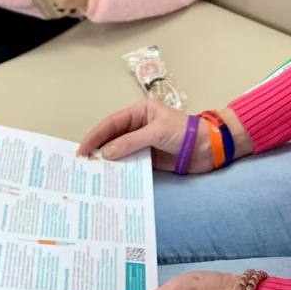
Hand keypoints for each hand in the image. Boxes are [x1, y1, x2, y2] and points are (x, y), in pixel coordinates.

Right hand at [78, 99, 219, 172]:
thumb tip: (106, 153)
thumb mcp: (156, 132)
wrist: (208, 148)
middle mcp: (139, 126)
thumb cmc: (186, 132)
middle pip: (113, 137)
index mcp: (140, 112)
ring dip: (109, 161)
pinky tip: (112, 177)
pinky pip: (131, 163)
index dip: (96, 134)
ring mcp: (143, 143)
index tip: (82, 148)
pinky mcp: (149, 158)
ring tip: (92, 172)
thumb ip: (131, 142)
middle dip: (98, 148)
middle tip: (82, 162)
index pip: (112, 122)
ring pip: (120, 151)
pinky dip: (121, 169)